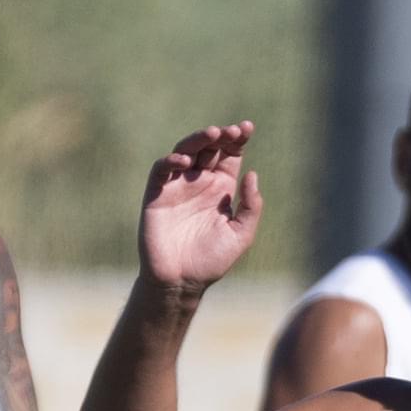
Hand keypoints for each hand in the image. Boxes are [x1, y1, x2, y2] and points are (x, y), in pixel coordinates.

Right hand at [139, 123, 261, 291]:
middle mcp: (199, 182)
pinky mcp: (157, 194)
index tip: (247, 128)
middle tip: (231, 131)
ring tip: (212, 134)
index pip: (229, 155)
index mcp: (220, 188)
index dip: (237, 139)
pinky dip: (171, 162)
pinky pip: (162, 170)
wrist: (181, 282)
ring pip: (186, 151)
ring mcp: (177, 186)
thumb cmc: (211, 261)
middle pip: (209, 147)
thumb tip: (253, 174)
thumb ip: (251, 207)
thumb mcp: (240, 235)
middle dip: (221, 135)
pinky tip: (185, 162)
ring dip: (198, 140)